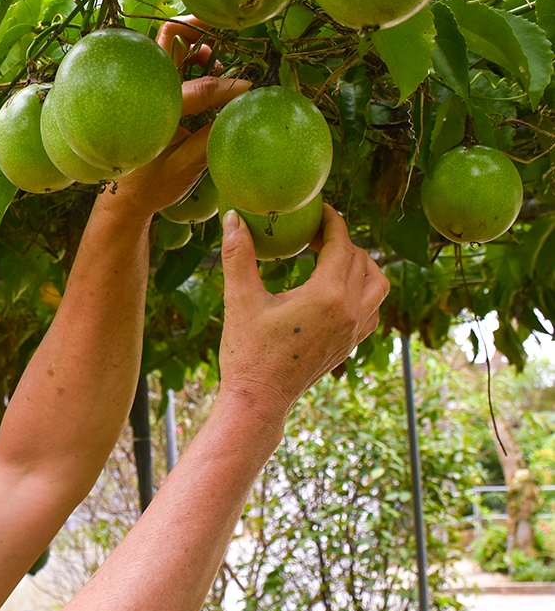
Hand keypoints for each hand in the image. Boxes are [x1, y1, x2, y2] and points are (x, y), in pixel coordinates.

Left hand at [110, 18, 244, 216]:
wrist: (125, 199)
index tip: (250, 89)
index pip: (199, 89)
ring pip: (172, 48)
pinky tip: (212, 73)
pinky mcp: (156, 97)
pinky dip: (195, 60)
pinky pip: (175, 66)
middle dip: (198, 29)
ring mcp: (151, 91)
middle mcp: (150, 93)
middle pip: (170, 38)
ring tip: (218, 60)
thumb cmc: (152, 186)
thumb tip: (240, 108)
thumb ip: (211, 137)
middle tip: (226, 30)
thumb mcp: (186, 167)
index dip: (228, 88)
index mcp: (157, 111)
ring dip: (197, 45)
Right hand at [218, 205, 388, 418]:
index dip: (332, 222)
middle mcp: (350, 312)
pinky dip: (364, 291)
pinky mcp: (351, 345)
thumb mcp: (239, 299)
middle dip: (341, 241)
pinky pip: (373, 308)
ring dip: (361, 264)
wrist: (259, 399)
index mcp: (327, 296)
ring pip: (378, 283)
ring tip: (332, 259)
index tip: (318, 211)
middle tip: (314, 235)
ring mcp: (354, 331)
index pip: (342, 244)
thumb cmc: (248, 352)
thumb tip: (233, 217)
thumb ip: (238, 255)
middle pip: (361, 259)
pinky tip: (336, 291)